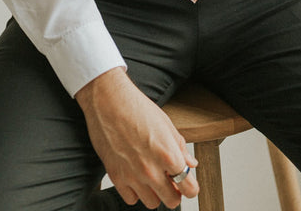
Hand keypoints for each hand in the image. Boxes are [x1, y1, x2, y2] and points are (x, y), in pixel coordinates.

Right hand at [75, 68, 198, 207]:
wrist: (108, 100)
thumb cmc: (137, 107)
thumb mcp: (166, 123)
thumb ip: (180, 147)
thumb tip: (191, 163)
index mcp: (168, 155)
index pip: (189, 188)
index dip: (191, 187)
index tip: (189, 184)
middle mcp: (151, 170)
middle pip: (172, 201)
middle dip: (175, 192)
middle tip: (171, 180)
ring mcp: (132, 176)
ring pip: (152, 203)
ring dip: (155, 193)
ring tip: (152, 177)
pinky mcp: (116, 177)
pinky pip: (131, 199)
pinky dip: (135, 192)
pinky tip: (136, 177)